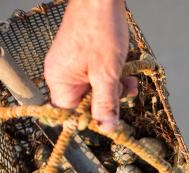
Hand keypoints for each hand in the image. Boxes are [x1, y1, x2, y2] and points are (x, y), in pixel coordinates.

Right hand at [44, 0, 137, 130]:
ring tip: (128, 79)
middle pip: (85, 103)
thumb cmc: (100, 29)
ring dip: (115, 88)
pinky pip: (98, 76)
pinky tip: (126, 71)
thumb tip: (106, 128)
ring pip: (96, 89)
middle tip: (124, 92)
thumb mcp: (106, 74)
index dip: (90, 119)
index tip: (109, 120)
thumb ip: (106, 103)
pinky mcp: (84, 57)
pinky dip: (113, 76)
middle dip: (108, 100)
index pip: (70, 114)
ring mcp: (73, 65)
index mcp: (59, 81)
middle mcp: (62, 74)